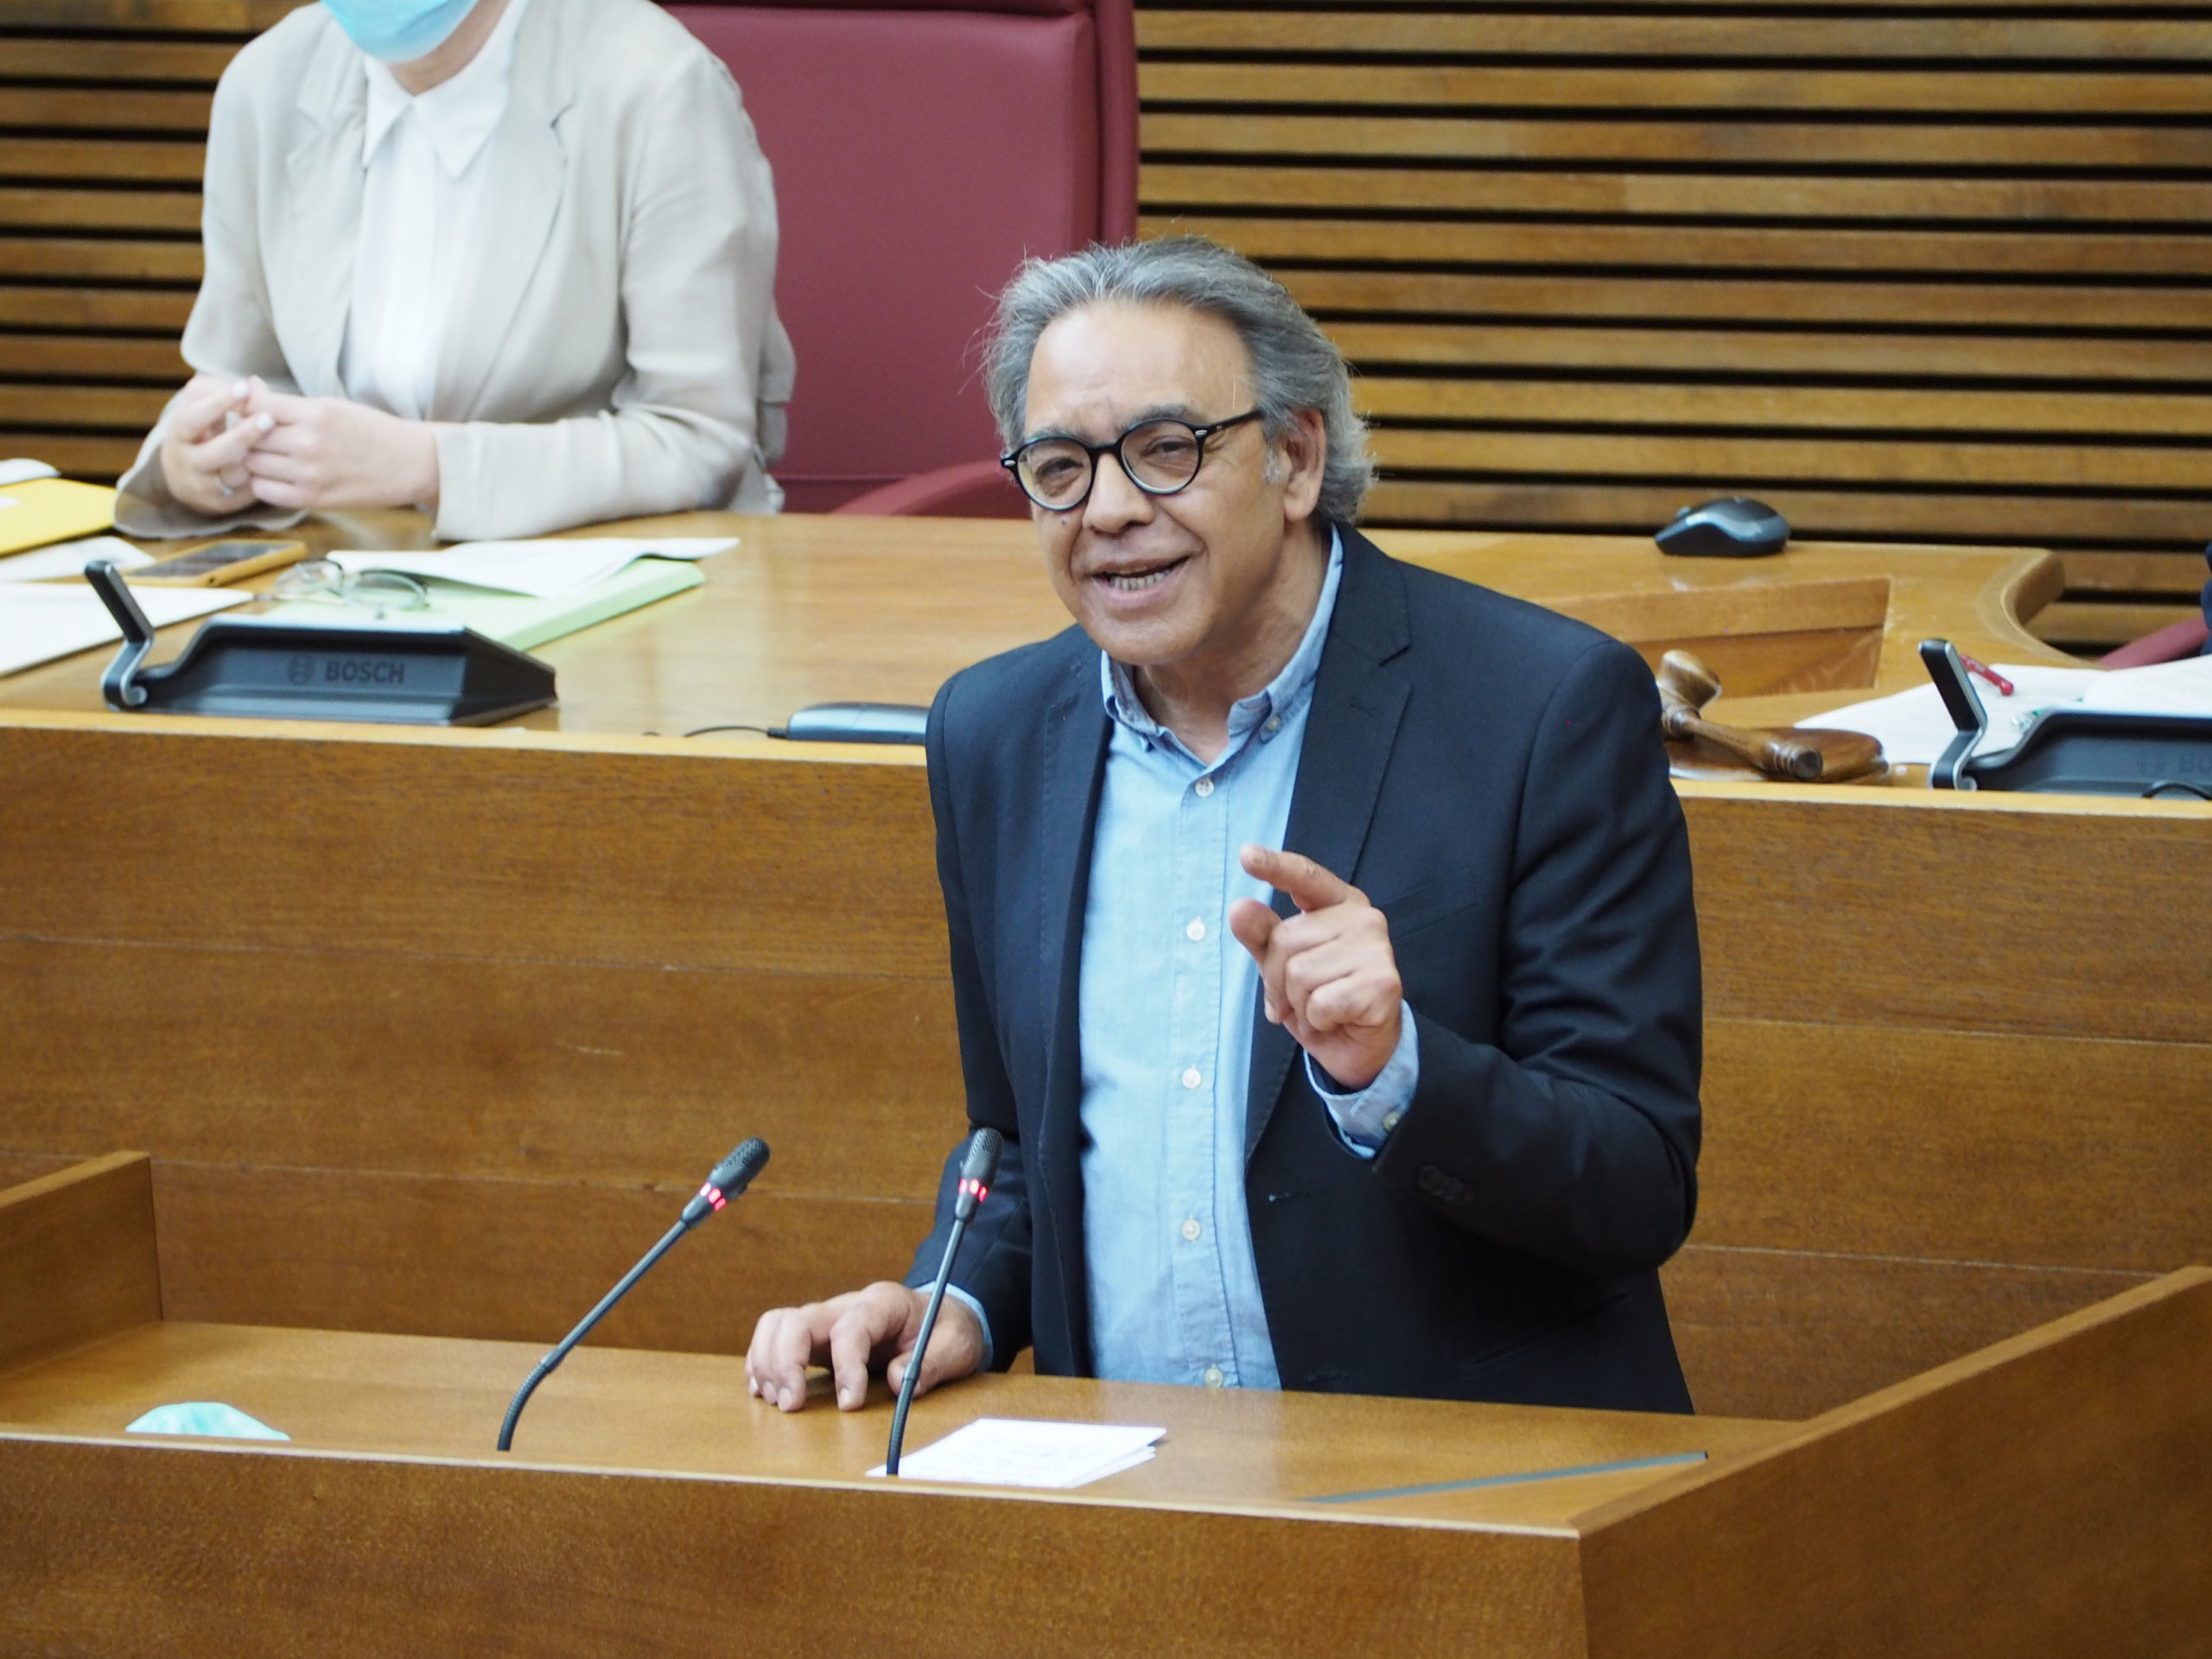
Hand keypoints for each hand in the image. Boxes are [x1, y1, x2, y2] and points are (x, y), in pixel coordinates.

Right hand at [157, 375, 273, 514]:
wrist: (185, 474)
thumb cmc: (203, 429)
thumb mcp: (203, 407)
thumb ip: (224, 393)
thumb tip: (254, 383)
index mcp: (179, 433)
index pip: (193, 419)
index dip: (217, 404)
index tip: (242, 387)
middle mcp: (187, 462)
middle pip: (216, 453)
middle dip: (242, 436)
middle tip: (268, 419)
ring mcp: (203, 486)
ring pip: (233, 475)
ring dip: (257, 460)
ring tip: (281, 443)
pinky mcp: (221, 504)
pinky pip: (247, 493)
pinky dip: (264, 479)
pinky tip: (282, 466)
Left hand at [239, 380, 441, 511]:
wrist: (411, 464)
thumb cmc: (372, 431)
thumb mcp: (332, 406)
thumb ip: (289, 404)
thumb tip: (247, 389)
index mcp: (315, 413)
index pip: (255, 405)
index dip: (244, 406)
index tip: (248, 409)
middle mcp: (309, 443)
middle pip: (249, 437)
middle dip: (247, 435)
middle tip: (254, 435)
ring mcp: (310, 474)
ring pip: (252, 465)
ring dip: (254, 460)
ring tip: (267, 456)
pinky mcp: (314, 499)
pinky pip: (266, 491)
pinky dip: (264, 483)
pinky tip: (277, 476)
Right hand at [745, 1280, 984, 1412]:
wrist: (941, 1317)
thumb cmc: (947, 1329)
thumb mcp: (957, 1345)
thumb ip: (932, 1361)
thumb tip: (896, 1381)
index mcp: (884, 1302)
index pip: (851, 1328)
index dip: (846, 1366)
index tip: (851, 1404)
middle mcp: (847, 1307)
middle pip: (798, 1321)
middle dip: (786, 1363)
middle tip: (791, 1407)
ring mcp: (827, 1321)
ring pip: (777, 1325)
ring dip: (768, 1363)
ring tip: (778, 1402)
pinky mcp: (816, 1339)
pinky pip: (775, 1339)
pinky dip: (763, 1363)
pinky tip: (767, 1391)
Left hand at [1228, 844, 1402, 1090]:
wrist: (1359, 1048)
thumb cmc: (1321, 999)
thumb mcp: (1281, 967)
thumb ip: (1262, 936)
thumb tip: (1240, 908)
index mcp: (1339, 904)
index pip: (1304, 877)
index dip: (1275, 865)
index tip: (1246, 855)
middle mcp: (1363, 918)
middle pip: (1285, 940)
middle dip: (1277, 980)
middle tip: (1298, 1000)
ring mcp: (1377, 948)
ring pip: (1299, 974)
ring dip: (1298, 1005)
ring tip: (1320, 1011)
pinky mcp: (1382, 984)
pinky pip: (1319, 1003)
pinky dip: (1317, 1021)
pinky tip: (1336, 1021)